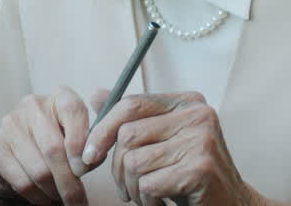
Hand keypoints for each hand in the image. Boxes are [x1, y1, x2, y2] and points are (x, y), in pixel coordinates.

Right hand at [0, 85, 92, 205]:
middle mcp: (33, 105)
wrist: (26, 150)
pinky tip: (45, 197)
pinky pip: (21, 181)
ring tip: (62, 198)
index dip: (80, 144)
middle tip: (78, 201)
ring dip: (54, 192)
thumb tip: (91, 156)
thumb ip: (96, 143)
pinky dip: (37, 197)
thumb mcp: (84, 139)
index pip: (73, 111)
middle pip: (53, 148)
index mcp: (59, 97)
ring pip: (39, 170)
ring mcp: (11, 123)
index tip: (84, 169)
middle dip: (69, 182)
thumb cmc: (62, 143)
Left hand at [82, 91, 267, 205]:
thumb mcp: (162, 141)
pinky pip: (148, 183)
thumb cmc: (190, 175)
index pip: (130, 104)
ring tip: (146, 195)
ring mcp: (202, 140)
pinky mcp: (200, 168)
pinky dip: (146, 200)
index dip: (102, 129)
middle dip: (116, 167)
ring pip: (134, 161)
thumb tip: (97, 96)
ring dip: (132, 187)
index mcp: (186, 102)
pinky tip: (161, 203)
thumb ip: (134, 119)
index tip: (88, 154)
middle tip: (126, 187)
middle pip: (127, 134)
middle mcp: (198, 115)